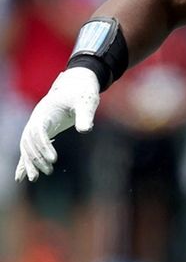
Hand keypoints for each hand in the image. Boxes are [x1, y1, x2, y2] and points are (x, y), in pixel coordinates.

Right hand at [14, 67, 99, 181]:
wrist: (78, 83)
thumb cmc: (83, 92)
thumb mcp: (86, 102)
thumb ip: (85, 115)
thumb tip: (85, 130)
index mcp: (45, 111)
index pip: (38, 131)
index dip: (43, 145)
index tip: (53, 159)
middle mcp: (37, 119)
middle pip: (28, 140)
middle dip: (35, 157)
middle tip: (47, 171)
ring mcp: (37, 125)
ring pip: (26, 146)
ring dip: (29, 161)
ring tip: (36, 177)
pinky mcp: (42, 130)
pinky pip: (30, 147)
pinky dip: (26, 161)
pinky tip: (22, 176)